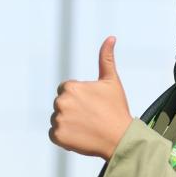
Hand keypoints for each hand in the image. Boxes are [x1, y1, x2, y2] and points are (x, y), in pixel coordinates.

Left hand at [49, 36, 132, 159]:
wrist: (120, 139)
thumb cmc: (116, 109)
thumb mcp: (111, 81)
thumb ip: (106, 58)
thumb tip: (111, 37)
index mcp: (70, 87)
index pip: (66, 90)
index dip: (80, 98)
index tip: (92, 105)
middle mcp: (61, 102)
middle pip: (61, 105)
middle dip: (73, 110)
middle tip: (91, 118)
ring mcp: (58, 120)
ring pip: (58, 119)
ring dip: (69, 123)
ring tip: (87, 127)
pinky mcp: (57, 136)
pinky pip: (55, 134)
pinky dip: (65, 136)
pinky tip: (80, 136)